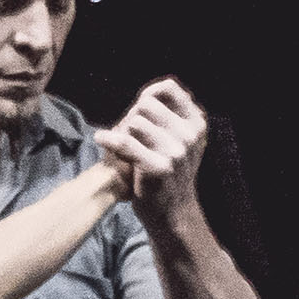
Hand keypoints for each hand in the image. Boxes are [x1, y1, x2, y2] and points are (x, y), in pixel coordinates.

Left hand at [93, 79, 207, 201]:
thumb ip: (172, 113)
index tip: (140, 108)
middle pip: (146, 105)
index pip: (169, 88)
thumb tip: (156, 87)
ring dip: (122, 132)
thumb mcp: (182, 139)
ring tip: (124, 146)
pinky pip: (125, 142)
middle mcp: (190, 136)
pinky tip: (101, 139)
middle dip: (132, 116)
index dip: (149, 94)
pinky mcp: (159, 168)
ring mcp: (177, 152)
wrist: (172, 212)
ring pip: (135, 122)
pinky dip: (108, 140)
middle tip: (130, 135)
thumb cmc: (169, 170)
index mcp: (197, 123)